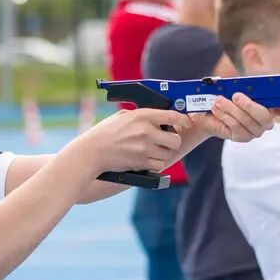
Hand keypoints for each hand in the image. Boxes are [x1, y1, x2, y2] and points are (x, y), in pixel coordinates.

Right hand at [71, 108, 188, 173]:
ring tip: (153, 151)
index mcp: (142, 116)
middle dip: (173, 141)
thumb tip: (160, 116)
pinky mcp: (141, 163)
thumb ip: (142, 115)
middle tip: (166, 141)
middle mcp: (146, 131)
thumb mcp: (123, 116)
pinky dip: (156, 164)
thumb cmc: (106, 133)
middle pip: (175, 139)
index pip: (172, 116)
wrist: (92, 152)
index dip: (183, 120)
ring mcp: (144, 148)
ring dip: (164, 154)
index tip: (186, 123)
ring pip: (168, 154)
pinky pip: (160, 165)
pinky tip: (148, 159)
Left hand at [188, 93, 279, 142]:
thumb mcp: (239, 86)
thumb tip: (250, 81)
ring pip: (247, 122)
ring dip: (231, 109)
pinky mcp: (243, 137)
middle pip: (265, 117)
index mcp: (271, 106)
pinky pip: (236, 128)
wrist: (211, 108)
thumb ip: (247, 86)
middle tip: (236, 96)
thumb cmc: (228, 94)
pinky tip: (216, 109)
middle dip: (249, 106)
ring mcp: (256, 131)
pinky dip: (224, 116)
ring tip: (219, 100)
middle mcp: (266, 121)